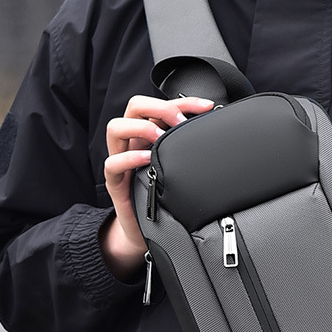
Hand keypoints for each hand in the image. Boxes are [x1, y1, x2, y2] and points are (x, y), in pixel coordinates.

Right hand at [101, 95, 214, 278]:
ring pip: (115, 128)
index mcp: (148, 133)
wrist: (144, 229)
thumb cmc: (163, 194)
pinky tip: (146, 158)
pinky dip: (129, 158)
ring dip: (140, 128)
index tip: (207, 107)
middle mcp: (132, 142)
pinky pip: (112, 164)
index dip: (184, 102)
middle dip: (159, 107)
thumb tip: (219, 136)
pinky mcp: (115, 182)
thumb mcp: (180, 167)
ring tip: (160, 138)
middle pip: (135, 106)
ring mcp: (121, 159)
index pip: (161, 105)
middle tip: (180, 122)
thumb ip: (191, 150)